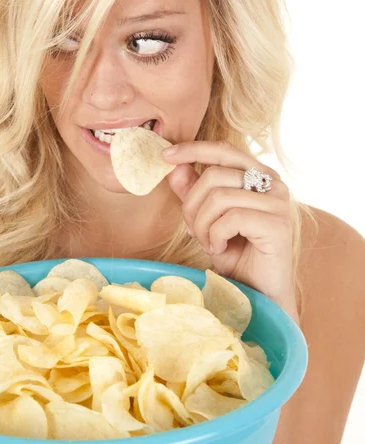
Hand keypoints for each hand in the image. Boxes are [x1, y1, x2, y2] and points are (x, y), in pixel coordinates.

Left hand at [162, 140, 298, 322]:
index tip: (165, 156)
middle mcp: (273, 183)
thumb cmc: (237, 256)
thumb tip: (174, 168)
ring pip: (219, 198)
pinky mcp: (278, 225)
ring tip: (208, 244)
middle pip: (215, 175)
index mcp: (259, 175)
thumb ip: (194, 194)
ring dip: (202, 226)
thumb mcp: (208, 221)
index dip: (193, 149)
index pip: (224, 150)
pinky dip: (215, 236)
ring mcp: (278, 203)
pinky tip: (220, 250)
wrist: (260, 295)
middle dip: (192, 206)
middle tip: (192, 232)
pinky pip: (231, 218)